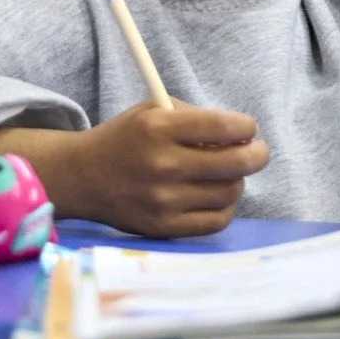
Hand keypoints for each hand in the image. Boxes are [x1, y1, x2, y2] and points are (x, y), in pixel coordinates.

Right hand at [0, 103, 268, 238]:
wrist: (83, 177)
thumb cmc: (127, 138)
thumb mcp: (155, 111)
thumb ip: (196, 119)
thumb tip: (240, 137)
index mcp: (160, 128)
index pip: (224, 127)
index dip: (246, 127)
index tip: (248, 129)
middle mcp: (163, 165)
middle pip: (235, 164)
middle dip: (257, 155)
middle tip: (257, 152)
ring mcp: (163, 200)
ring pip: (229, 193)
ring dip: (237, 181)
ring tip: (226, 174)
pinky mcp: (162, 227)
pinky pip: (215, 222)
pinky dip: (224, 208)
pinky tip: (215, 196)